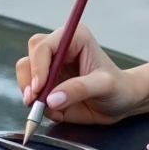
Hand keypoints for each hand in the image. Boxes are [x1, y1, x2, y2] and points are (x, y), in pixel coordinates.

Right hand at [15, 24, 141, 124]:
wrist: (122, 102)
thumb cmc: (119, 88)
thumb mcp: (105, 86)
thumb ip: (79, 89)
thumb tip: (51, 99)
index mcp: (74, 38)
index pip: (44, 46)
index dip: (38, 66)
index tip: (39, 87)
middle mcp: (59, 50)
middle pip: (30, 57)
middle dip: (29, 79)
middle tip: (34, 100)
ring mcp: (51, 69)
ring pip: (25, 74)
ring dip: (29, 92)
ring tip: (43, 107)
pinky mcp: (48, 86)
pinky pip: (31, 94)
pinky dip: (36, 105)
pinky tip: (53, 111)